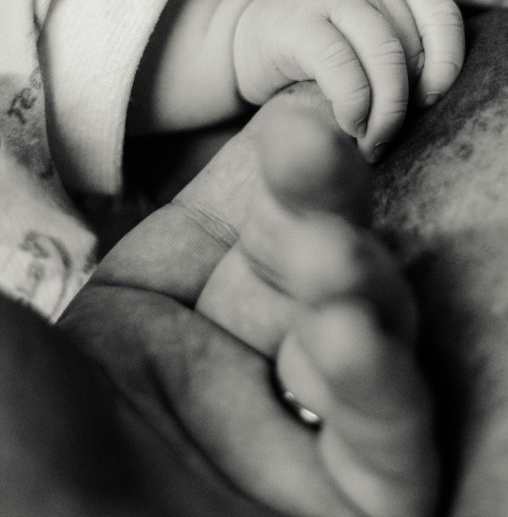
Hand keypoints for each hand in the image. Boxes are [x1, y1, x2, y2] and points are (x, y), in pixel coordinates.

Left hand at [57, 91, 410, 516]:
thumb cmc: (7, 458)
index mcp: (159, 323)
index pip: (240, 215)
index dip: (269, 162)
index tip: (288, 113)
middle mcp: (237, 371)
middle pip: (312, 258)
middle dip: (322, 196)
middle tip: (313, 143)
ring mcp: (298, 440)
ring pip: (365, 332)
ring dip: (354, 282)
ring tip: (323, 258)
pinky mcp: (355, 511)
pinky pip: (387, 440)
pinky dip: (380, 383)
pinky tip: (350, 336)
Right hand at [233, 0, 463, 158]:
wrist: (244, 36)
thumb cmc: (319, 54)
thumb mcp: (370, 48)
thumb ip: (405, 61)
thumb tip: (435, 105)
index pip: (443, 15)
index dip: (446, 63)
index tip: (429, 102)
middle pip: (411, 46)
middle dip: (406, 104)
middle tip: (388, 139)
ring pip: (384, 54)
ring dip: (385, 110)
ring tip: (371, 142)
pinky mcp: (297, 22)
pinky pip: (341, 66)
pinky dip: (353, 104)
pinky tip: (348, 124)